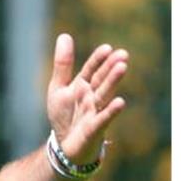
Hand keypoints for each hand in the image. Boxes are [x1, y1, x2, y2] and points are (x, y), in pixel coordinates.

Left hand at [46, 34, 128, 164]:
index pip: (91, 69)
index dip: (98, 59)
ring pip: (104, 95)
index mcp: (83, 86)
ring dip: (113, 82)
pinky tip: (120, 102)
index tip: (107, 48)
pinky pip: (103, 119)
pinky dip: (111, 111)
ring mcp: (94, 112)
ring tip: (122, 67)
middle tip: (122, 54)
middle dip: (110, 68)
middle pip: (101, 80)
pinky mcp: (94, 128)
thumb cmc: (64, 115)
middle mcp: (91, 97)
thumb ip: (63, 64)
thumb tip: (65, 35)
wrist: (64, 145)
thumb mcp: (58, 88)